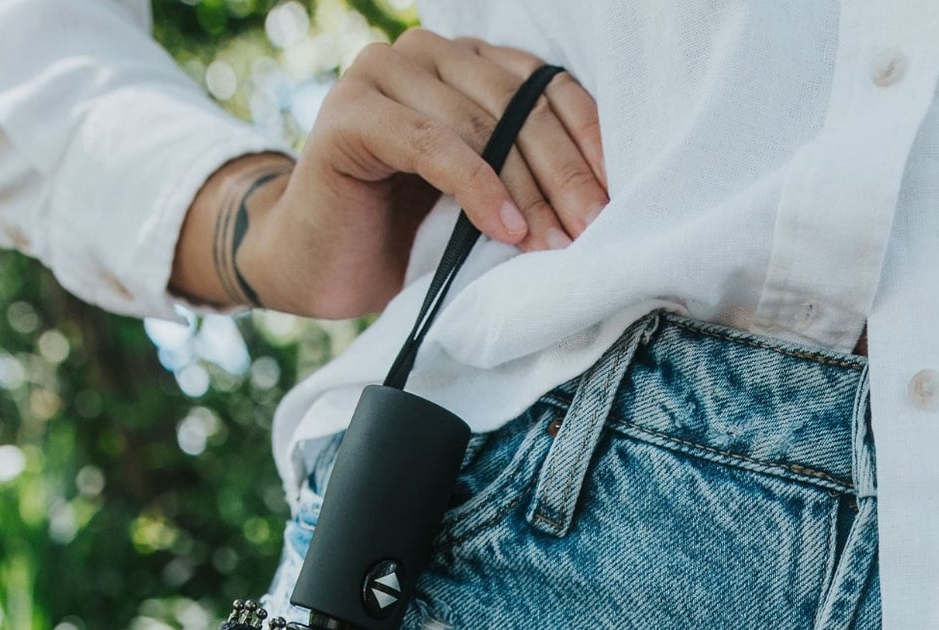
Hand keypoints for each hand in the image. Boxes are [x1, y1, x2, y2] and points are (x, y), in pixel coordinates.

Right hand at [170, 29, 606, 317]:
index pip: (546, 88)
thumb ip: (526, 178)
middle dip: (564, 174)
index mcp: (468, 65)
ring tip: (554, 242)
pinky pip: (431, 145)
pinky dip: (474, 187)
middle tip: (592, 230)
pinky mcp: (353, 114)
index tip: (620, 198)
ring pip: (481, 124)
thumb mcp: (482, 203)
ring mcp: (384, 74)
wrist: (319, 265)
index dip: (588, 142)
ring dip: (526, 188)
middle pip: (519, 105)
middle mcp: (429, 54)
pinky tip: (504, 229)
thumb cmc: (405, 239)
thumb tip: (601, 202)